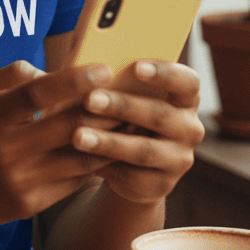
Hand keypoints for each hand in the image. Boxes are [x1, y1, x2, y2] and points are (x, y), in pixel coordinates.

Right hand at [0, 60, 118, 232]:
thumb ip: (13, 74)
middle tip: (133, 93)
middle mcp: (6, 149)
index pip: (37, 94)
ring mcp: (19, 180)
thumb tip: (54, 73)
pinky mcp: (29, 205)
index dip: (73, 80)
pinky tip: (113, 151)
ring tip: (134, 122)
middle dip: (105, 110)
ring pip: (79, 158)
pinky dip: (96, 165)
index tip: (104, 68)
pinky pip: (73, 182)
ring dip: (111, 140)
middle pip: (67, 127)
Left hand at [70, 60, 203, 204]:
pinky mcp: (162, 185)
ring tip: (77, 136)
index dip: (165, 72)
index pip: (187, 81)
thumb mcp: (120, 93)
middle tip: (89, 99)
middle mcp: (190, 127)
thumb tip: (59, 64)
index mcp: (184, 97)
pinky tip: (83, 159)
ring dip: (109, 141)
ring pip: (144, 149)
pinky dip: (107, 165)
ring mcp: (179, 159)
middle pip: (160, 114)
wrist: (129, 163)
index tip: (136, 66)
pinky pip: (134, 176)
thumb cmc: (119, 113)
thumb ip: (107, 78)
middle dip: (122, 106)